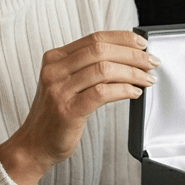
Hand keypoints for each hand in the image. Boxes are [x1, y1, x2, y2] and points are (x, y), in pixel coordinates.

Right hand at [0, 31, 156, 184]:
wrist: (34, 146)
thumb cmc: (56, 115)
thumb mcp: (66, 83)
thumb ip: (87, 68)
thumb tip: (127, 56)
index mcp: (55, 58)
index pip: (95, 38)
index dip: (123, 38)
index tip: (142, 43)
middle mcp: (54, 70)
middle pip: (101, 50)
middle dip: (132, 54)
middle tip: (151, 62)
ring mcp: (59, 90)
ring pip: (104, 69)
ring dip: (132, 72)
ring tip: (147, 79)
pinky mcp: (68, 110)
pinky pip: (102, 92)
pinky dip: (123, 89)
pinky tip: (134, 93)